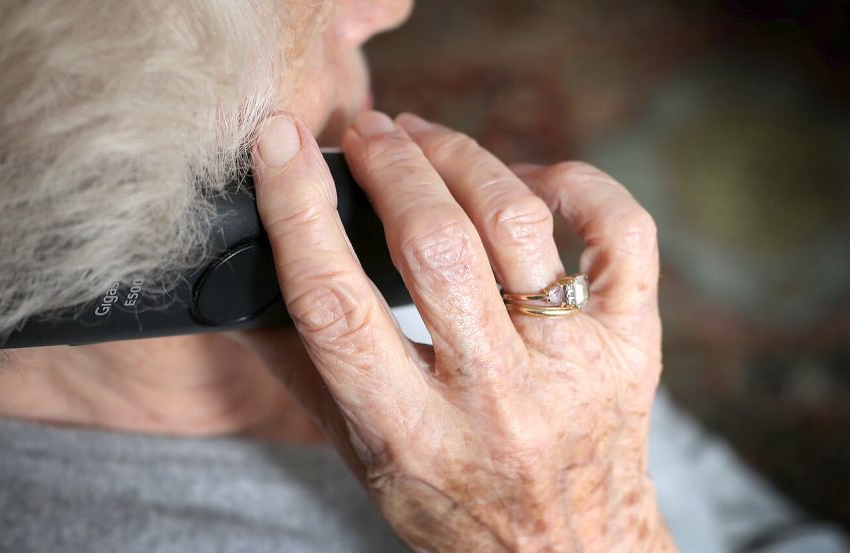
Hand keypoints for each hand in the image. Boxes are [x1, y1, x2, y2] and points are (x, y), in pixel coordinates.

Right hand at [236, 111, 674, 551]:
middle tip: (366, 130)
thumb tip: (240, 287)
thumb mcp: (360, 453)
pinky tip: (527, 178)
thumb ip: (302, 370)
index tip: (279, 144)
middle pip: (435, 246)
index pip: (337, 305)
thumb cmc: (450, 502)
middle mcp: (495, 398)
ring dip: (461, 157)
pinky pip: (618, 230)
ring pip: (517, 222)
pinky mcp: (631, 342)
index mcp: (409, 432)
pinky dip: (573, 181)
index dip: (298, 211)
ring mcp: (573, 366)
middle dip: (390, 166)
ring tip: (424, 139)